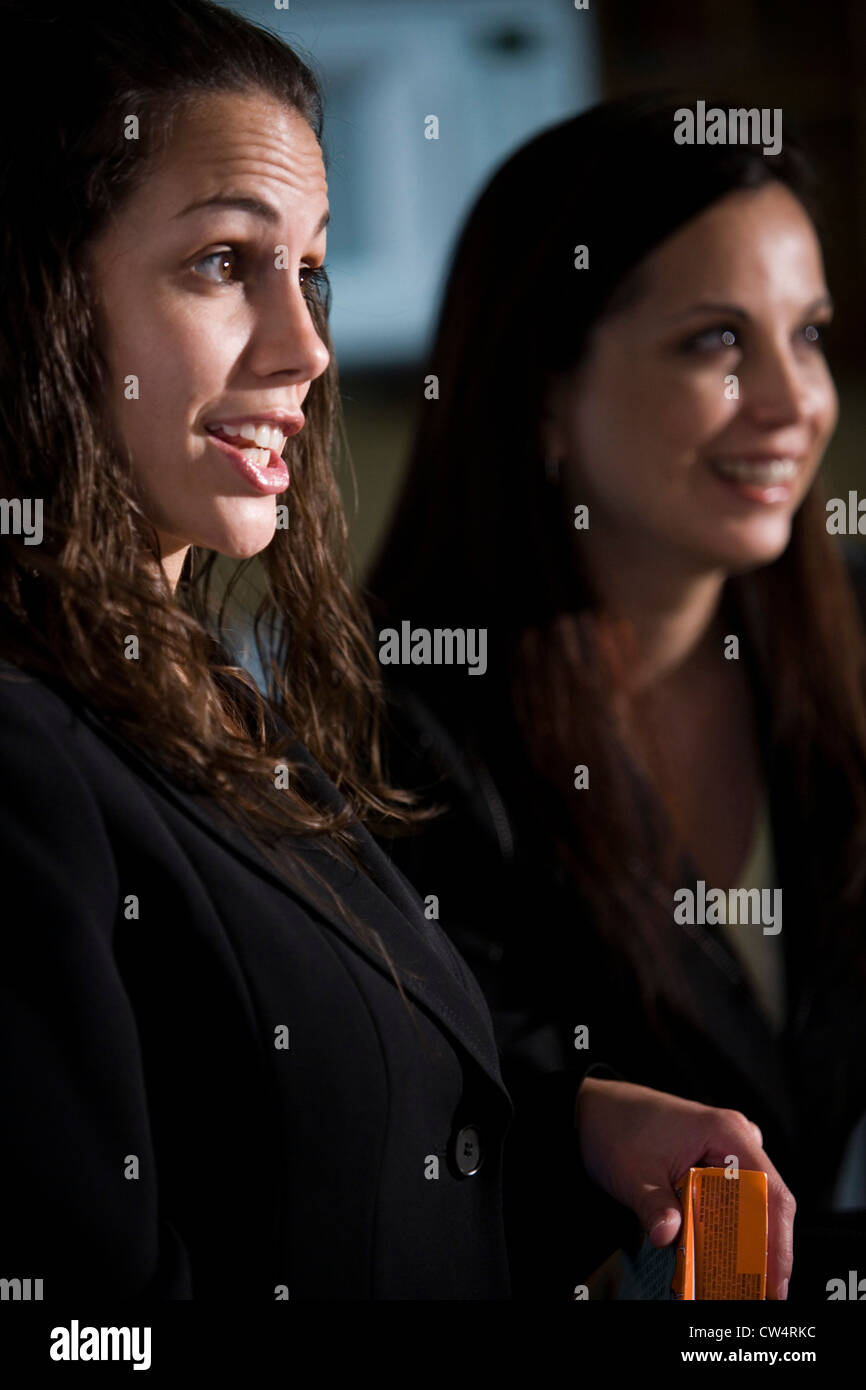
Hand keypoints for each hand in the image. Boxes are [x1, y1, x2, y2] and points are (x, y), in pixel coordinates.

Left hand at [575, 1077, 794, 1299]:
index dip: (778, 1242)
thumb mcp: (633, 1172)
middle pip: (765, 1201)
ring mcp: (724, 1149)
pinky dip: (725, 1226)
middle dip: (762, 1248)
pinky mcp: (711, 1162)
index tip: (773, 1284)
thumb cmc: (616, 1128)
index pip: (770, 1193)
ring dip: (743, 1239)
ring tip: (737, 1279)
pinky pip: (730, 1198)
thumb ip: (654, 1206)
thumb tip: (670, 1238)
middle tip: (755, 1291)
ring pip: (749, 1202)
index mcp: (726, 1132)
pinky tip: (715, 1253)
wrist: (593, 1110)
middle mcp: (734, 1138)